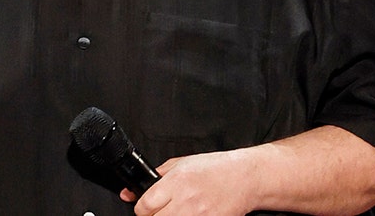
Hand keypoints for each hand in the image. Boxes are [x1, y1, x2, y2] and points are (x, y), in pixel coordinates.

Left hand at [121, 149, 256, 214]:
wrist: (244, 178)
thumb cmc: (215, 169)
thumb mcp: (182, 163)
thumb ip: (156, 177)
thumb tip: (130, 193)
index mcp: (176, 182)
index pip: (145, 206)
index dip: (142, 208)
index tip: (146, 207)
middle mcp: (185, 201)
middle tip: (161, 210)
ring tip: (177, 212)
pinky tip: (190, 214)